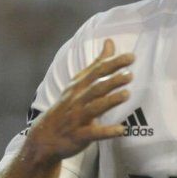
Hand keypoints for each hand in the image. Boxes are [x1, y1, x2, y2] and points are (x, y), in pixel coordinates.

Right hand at [21, 39, 133, 166]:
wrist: (45, 135)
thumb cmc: (68, 105)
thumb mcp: (79, 82)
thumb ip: (97, 64)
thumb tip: (110, 41)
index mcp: (79, 85)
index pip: (97, 71)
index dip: (113, 63)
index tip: (131, 57)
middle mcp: (77, 99)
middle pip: (96, 88)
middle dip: (112, 81)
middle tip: (130, 76)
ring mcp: (77, 118)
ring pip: (94, 108)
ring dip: (110, 101)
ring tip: (126, 95)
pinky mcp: (79, 135)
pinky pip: (93, 133)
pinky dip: (107, 131)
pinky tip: (121, 129)